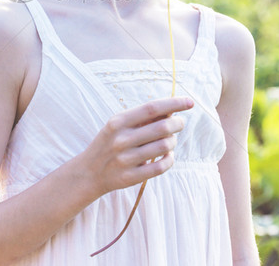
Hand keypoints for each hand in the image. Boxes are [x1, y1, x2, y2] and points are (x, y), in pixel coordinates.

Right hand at [75, 97, 193, 198]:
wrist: (88, 172)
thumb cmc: (109, 143)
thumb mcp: (118, 125)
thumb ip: (142, 118)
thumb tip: (172, 110)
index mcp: (118, 122)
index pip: (152, 108)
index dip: (174, 103)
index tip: (189, 102)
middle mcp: (121, 139)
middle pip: (162, 127)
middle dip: (178, 123)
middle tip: (180, 123)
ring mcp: (125, 160)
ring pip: (164, 146)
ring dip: (173, 142)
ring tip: (169, 141)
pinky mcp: (131, 177)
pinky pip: (161, 167)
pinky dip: (169, 159)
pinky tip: (167, 155)